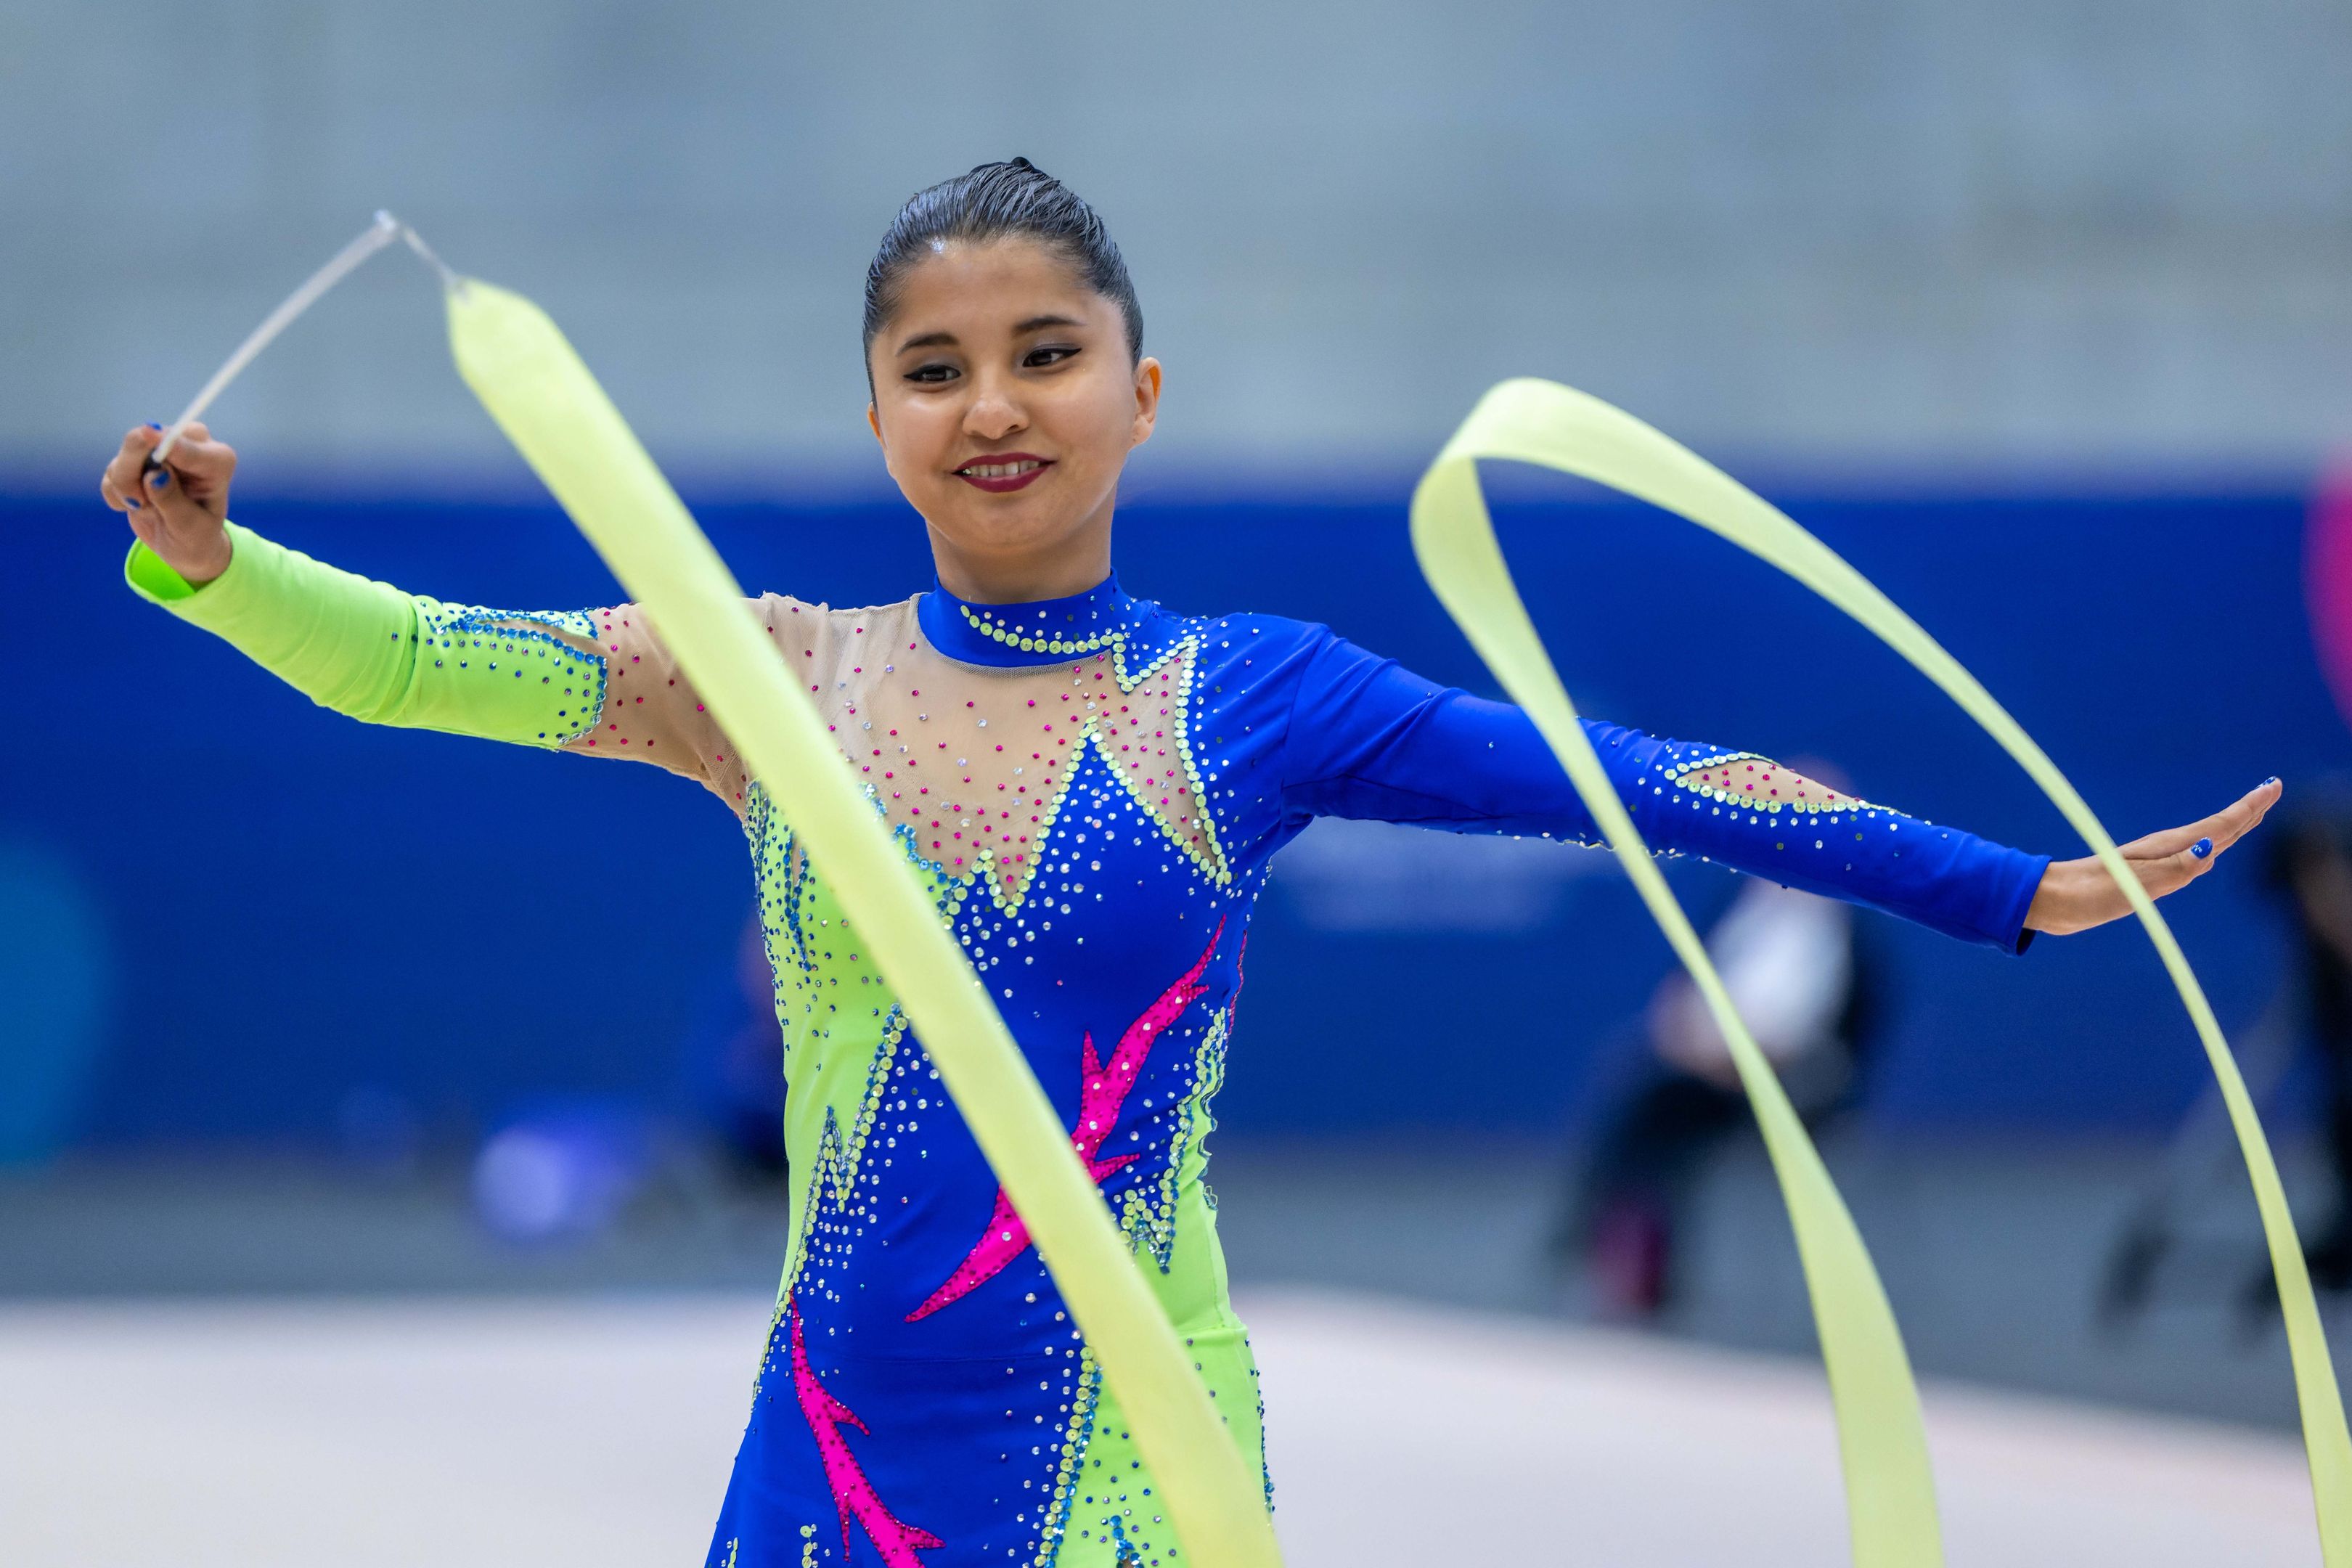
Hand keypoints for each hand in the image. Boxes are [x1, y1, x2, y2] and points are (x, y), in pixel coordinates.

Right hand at [100, 422, 236, 584]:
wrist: (185, 545)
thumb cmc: (197, 536)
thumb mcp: (190, 528)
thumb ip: (173, 502)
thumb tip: (153, 475)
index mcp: (217, 461)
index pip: (188, 446)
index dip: (166, 441)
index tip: (148, 434)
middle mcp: (190, 446)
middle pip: (146, 439)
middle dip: (131, 469)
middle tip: (137, 501)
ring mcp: (160, 450)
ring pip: (124, 455)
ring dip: (125, 486)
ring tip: (147, 509)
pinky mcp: (136, 460)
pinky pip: (112, 471)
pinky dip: (116, 493)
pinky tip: (138, 506)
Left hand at [2024, 779, 2281, 934]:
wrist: (2054, 900)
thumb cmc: (2090, 895)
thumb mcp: (2134, 886)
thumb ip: (2174, 870)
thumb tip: (2211, 852)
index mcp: (2167, 849)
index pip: (2218, 826)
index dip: (2248, 809)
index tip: (2273, 785)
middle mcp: (2165, 851)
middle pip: (2216, 828)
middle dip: (2247, 810)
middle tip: (2272, 789)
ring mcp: (2156, 862)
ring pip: (2205, 841)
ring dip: (2231, 826)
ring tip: (2251, 814)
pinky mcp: (2145, 875)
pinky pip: (2189, 857)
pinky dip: (2207, 848)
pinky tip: (2208, 850)